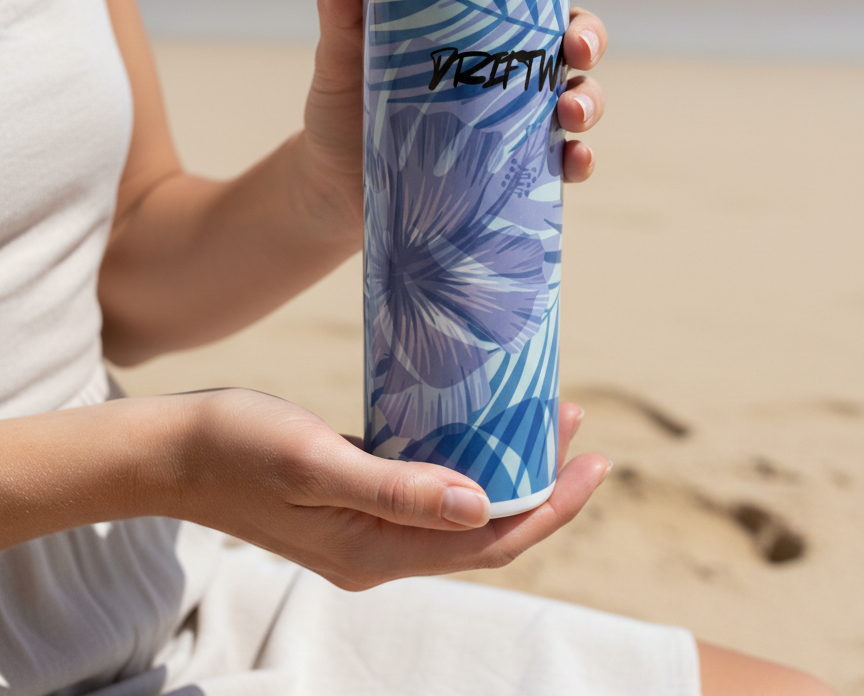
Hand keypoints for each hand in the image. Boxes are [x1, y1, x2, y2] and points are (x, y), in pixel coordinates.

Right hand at [178, 389, 609, 590]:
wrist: (173, 451)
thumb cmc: (239, 448)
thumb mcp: (317, 463)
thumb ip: (397, 491)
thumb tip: (481, 507)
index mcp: (375, 552)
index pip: (488, 543)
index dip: (548, 509)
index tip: (592, 464)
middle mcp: (378, 549)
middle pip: (482, 528)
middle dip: (538, 486)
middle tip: (576, 428)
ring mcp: (364, 526)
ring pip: (458, 507)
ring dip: (503, 468)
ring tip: (540, 419)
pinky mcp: (352, 497)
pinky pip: (425, 488)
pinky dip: (460, 460)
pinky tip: (473, 424)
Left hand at [299, 0, 608, 238]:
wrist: (334, 186)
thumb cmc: (342, 107)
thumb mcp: (339, 54)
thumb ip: (341, 6)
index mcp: (477, 21)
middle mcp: (507, 63)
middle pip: (572, 36)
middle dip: (590, 36)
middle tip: (577, 48)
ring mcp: (516, 115)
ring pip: (579, 94)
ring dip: (590, 100)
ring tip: (569, 113)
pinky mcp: (515, 166)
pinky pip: (564, 159)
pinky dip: (579, 158)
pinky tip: (574, 160)